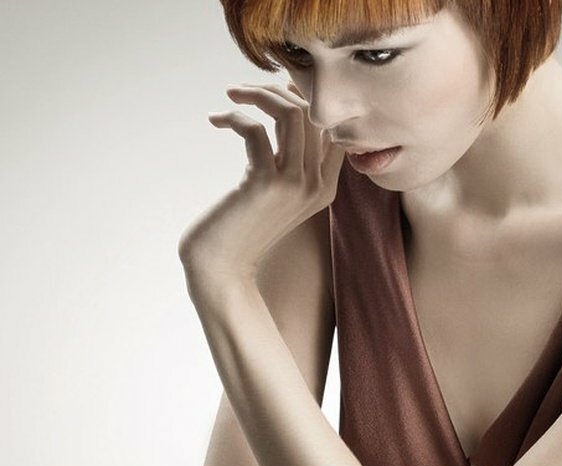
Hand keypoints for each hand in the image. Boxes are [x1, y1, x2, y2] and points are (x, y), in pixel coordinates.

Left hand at [178, 82, 345, 280]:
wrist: (222, 268)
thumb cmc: (242, 229)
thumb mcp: (277, 194)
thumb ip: (290, 162)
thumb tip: (285, 112)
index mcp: (325, 187)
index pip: (332, 128)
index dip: (306, 101)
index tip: (274, 91)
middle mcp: (317, 185)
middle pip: (312, 114)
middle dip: (276, 90)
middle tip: (244, 90)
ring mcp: (294, 184)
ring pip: (291, 114)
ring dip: (258, 94)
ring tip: (232, 94)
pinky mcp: (264, 183)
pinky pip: (255, 129)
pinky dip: (235, 116)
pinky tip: (217, 120)